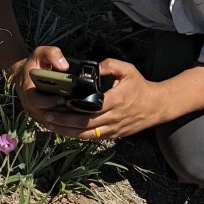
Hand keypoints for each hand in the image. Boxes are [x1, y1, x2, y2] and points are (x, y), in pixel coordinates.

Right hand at [9, 45, 72, 125]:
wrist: (25, 74)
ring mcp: (37, 113)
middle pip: (47, 114)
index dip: (50, 102)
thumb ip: (51, 54)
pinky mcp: (43, 117)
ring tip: (79, 111)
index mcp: (27, 92)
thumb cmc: (34, 64)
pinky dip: (65, 120)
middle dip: (62, 112)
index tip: (63, 98)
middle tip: (76, 105)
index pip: (36, 102)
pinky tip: (77, 115)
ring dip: (65, 118)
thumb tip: (64, 66)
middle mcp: (31, 106)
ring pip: (52, 121)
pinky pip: (55, 123)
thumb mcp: (40, 53)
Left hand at [43, 58, 164, 140]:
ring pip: (86, 134)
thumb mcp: (127, 70)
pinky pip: (93, 138)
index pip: (90, 107)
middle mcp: (114, 117)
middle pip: (84, 123)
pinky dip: (78, 135)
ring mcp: (114, 128)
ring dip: (67, 132)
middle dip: (63, 122)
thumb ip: (109, 65)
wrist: (157, 106)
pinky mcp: (114, 135)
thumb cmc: (140, 86)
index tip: (58, 104)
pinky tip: (65, 131)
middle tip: (47, 117)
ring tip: (51, 126)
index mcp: (116, 100)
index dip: (73, 108)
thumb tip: (91, 67)